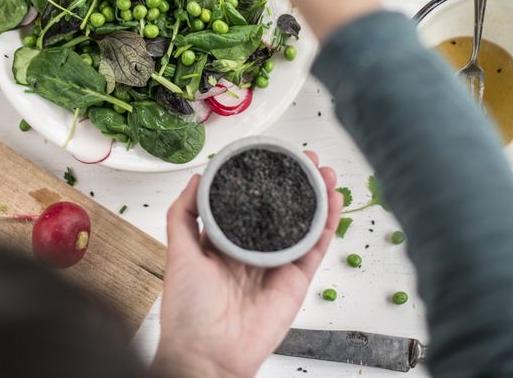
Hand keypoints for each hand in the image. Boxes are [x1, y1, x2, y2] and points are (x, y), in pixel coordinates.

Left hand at [152, 151, 343, 377]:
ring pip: (303, 223)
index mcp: (225, 243)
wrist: (208, 355)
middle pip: (282, 209)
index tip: (273, 157)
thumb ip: (184, 214)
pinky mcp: (296, 281)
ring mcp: (277, 264)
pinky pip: (316, 247)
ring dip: (317, 197)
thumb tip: (196, 177)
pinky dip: (328, 224)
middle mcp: (254, 250)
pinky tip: (333, 201)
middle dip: (297, 182)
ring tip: (325, 172)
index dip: (264, 180)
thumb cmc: (188, 313)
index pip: (250, 203)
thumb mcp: (179, 253)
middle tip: (307, 159)